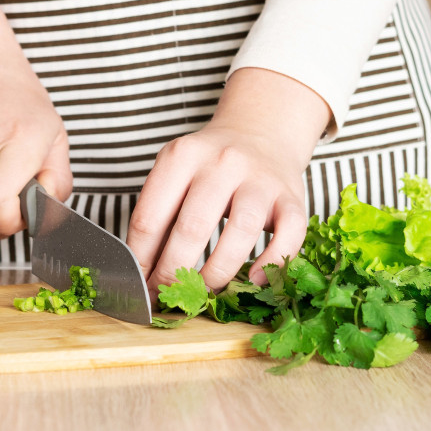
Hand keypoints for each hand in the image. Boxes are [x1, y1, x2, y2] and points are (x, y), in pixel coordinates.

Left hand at [126, 68, 330, 297]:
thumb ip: (159, 216)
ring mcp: (260, 179)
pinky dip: (272, 263)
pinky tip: (254, 280)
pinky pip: (289, 234)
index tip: (138, 285)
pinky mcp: (292, 197)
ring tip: (204, 292)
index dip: (140, 260)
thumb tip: (143, 274)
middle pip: (192, 227)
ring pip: (240, 231)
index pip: (150, 218)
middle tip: (167, 296)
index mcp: (182, 156)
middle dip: (173, 271)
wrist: (259, 133)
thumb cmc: (208, 166)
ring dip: (217, 272)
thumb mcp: (175, 174)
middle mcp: (222, 162)